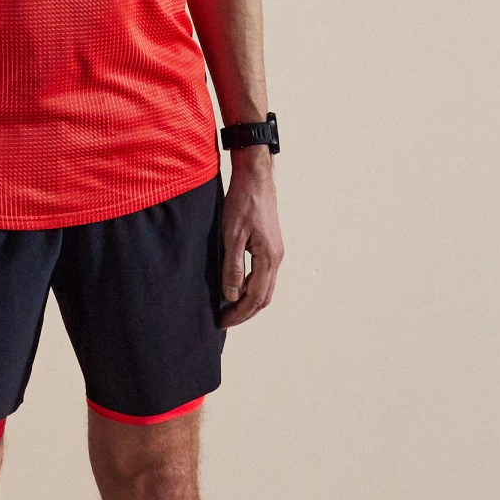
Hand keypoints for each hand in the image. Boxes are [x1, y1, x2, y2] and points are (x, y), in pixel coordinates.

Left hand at [219, 151, 283, 327]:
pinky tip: (236, 285)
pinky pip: (263, 274)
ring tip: (228, 307)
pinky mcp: (270, 245)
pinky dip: (251, 286)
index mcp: (269, 258)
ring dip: (248, 300)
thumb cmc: (243, 202)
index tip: (223, 321)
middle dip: (245, 312)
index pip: (256, 297)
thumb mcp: (232, 234)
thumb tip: (231, 295)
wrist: (255, 179)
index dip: (239, 313)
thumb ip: (232, 266)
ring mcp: (275, 252)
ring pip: (264, 286)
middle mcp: (276, 258)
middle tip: (225, 319)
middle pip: (264, 297)